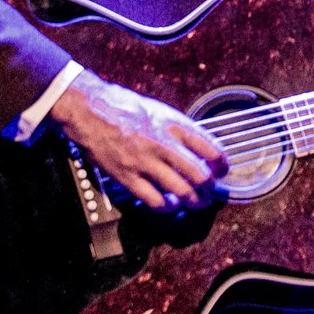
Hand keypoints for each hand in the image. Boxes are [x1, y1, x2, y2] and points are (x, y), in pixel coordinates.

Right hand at [49, 71, 228, 210]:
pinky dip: (166, 207)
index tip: (223, 170)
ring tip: (196, 203)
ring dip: (193, 201)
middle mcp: (163, 144)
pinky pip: (153, 199)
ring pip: (181, 190)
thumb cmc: (124, 107)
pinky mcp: (127, 176)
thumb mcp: (160, 110)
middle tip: (211, 191)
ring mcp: (145, 162)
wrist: (89, 110)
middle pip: (200, 174)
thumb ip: (180, 128)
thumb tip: (200, 145)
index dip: (223, 164)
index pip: (211, 148)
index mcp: (174, 125)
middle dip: (210, 188)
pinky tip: (169, 206)